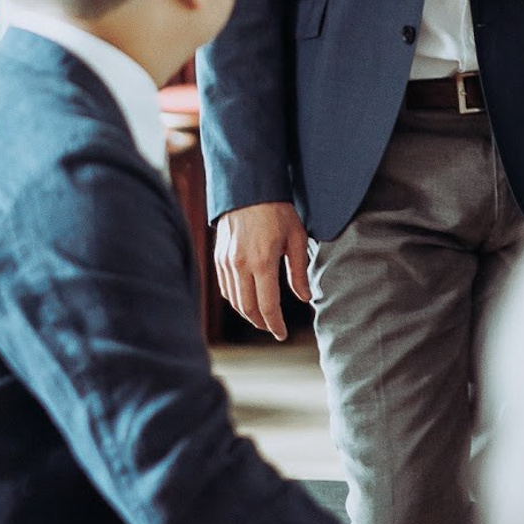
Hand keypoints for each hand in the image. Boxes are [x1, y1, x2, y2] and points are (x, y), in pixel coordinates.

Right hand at [214, 202, 309, 340]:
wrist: (249, 188)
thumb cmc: (278, 211)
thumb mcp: (297, 239)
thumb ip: (299, 271)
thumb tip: (305, 298)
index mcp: (262, 263)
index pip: (267, 306)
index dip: (275, 325)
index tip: (282, 334)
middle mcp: (240, 265)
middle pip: (247, 308)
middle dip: (261, 322)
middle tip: (273, 328)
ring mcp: (226, 262)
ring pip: (234, 300)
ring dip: (247, 313)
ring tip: (261, 317)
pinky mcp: (218, 257)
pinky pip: (224, 287)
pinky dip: (235, 299)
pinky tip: (246, 300)